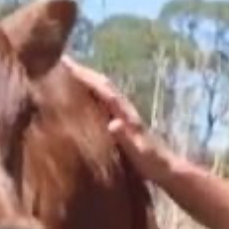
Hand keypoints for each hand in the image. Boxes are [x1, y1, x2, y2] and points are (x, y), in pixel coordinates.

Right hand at [60, 55, 180, 183]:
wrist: (166, 168)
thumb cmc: (151, 162)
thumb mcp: (138, 152)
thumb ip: (126, 138)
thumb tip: (113, 124)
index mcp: (125, 114)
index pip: (103, 89)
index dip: (85, 76)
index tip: (66, 63)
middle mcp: (125, 109)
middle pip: (103, 84)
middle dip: (83, 71)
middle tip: (62, 60)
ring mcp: (124, 114)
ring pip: (104, 90)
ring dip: (88, 79)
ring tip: (69, 72)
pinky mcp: (123, 122)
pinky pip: (104, 101)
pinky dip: (92, 92)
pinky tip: (84, 96)